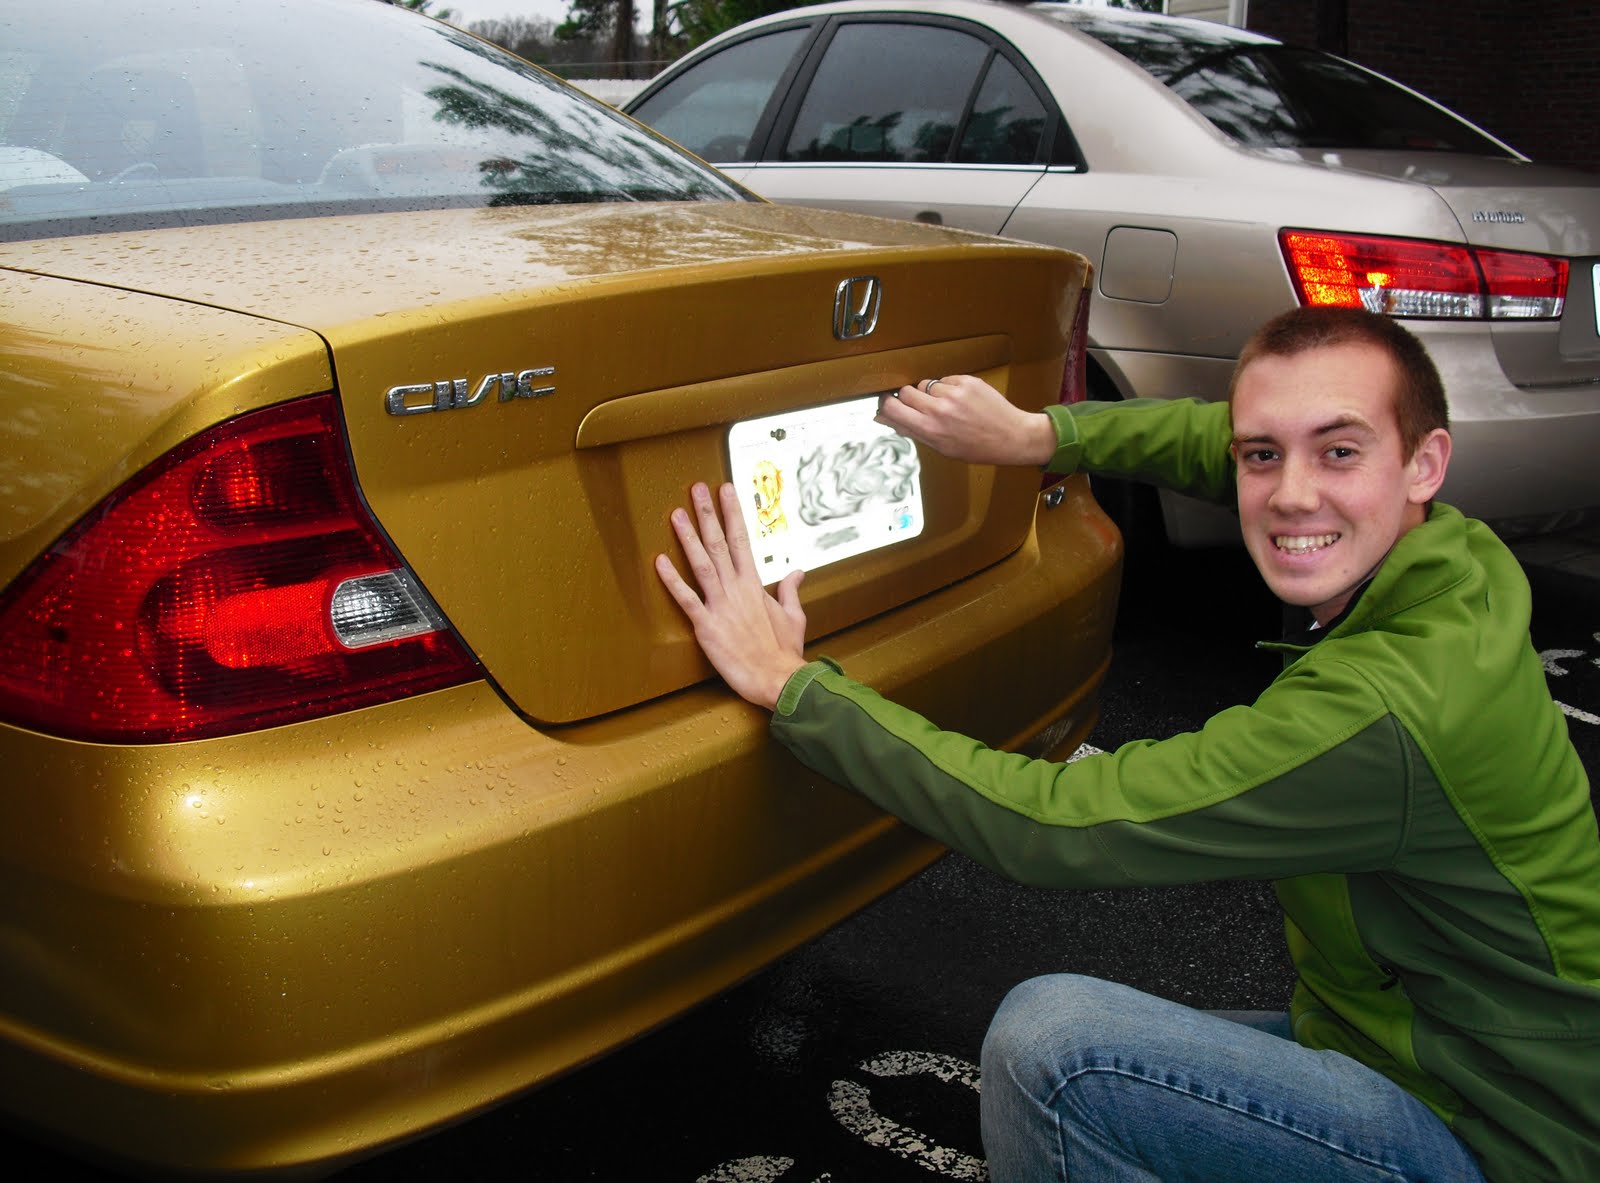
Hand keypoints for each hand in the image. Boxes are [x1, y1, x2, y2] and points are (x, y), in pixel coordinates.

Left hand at [656, 481, 807, 710]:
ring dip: (688, 538)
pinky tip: (659, 561)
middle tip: (696, 488)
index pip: (743, 540)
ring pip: (702, 564)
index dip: (733, 513)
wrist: (779, 680)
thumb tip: (797, 571)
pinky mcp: (707, 627)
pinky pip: (686, 599)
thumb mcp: (795, 616)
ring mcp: (721, 606)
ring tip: (676, 513)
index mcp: (756, 585)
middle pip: (720, 544)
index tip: (726, 490)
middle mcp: (737, 589)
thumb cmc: (785, 652)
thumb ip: (791, 591)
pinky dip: (672, 580)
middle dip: (708, 514)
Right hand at [876, 374, 1056, 466]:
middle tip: (922, 406)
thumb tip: (882, 418)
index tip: (888, 402)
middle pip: (906, 391)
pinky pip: (945, 379)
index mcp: (930, 430)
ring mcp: (953, 394)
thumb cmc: (976, 447)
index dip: (887, 403)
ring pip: (926, 384)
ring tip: (950, 406)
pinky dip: (949, 387)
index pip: (893, 408)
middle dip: (910, 398)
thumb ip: (911, 430)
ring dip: (932, 393)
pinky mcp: (966, 381)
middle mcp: (939, 410)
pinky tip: (962, 400)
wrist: (1011, 436)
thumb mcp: (940, 447)